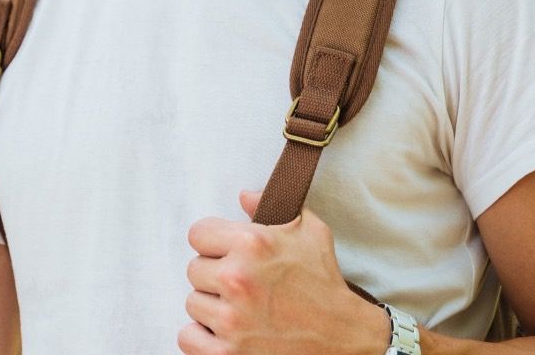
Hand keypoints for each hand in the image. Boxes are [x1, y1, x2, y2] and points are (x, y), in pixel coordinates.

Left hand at [178, 189, 384, 354]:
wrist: (345, 337)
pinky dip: (203, 337)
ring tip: (242, 309)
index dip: (214, 244)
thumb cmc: (326, 284)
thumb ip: (273, 206)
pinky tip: (227, 332)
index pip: (198, 234)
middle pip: (194, 270)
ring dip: (213, 306)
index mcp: (252, 243)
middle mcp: (237, 279)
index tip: (228, 255)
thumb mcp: (310, 232)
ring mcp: (231, 319)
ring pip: (193, 303)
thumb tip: (243, 196)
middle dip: (216, 276)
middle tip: (243, 286)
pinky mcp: (228, 353)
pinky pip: (189, 337)